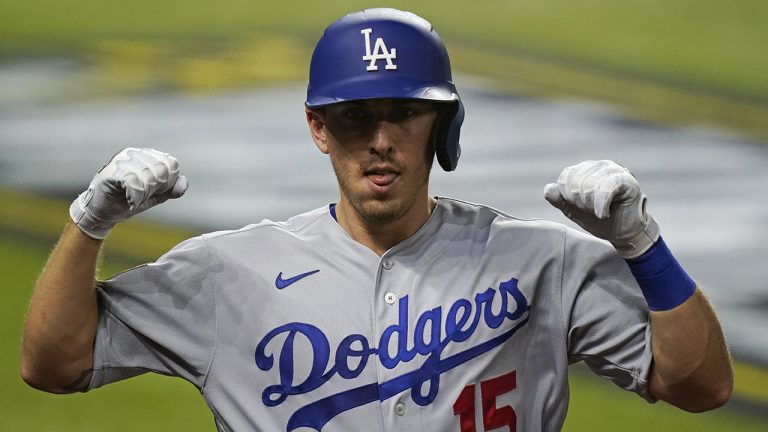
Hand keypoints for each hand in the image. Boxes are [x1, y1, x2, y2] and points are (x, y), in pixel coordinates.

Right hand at [69, 148, 187, 238]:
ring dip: (144, 194)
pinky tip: (131, 202)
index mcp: (146, 155)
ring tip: (135, 199)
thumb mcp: (155, 196)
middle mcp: (133, 153)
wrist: (102, 212)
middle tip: (144, 196)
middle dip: (156, 188)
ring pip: (148, 176)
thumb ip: (171, 189)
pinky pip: (133, 182)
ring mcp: (120, 160)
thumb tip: (184, 182)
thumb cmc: (128, 200)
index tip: (156, 191)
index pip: (171, 163)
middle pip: (161, 169)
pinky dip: (135, 196)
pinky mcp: (110, 172)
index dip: (168, 181)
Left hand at [544, 160, 658, 258]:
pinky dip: (601, 205)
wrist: (625, 233)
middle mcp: (599, 166)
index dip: (568, 197)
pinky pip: (606, 188)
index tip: (580, 208)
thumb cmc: (602, 220)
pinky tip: (603, 214)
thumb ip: (560, 200)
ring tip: (600, 212)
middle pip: (576, 183)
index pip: (565, 178)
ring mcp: (614, 170)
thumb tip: (548, 189)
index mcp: (585, 170)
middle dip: (581, 203)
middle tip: (592, 212)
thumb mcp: (575, 211)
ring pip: (590, 186)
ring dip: (592, 206)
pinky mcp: (626, 180)